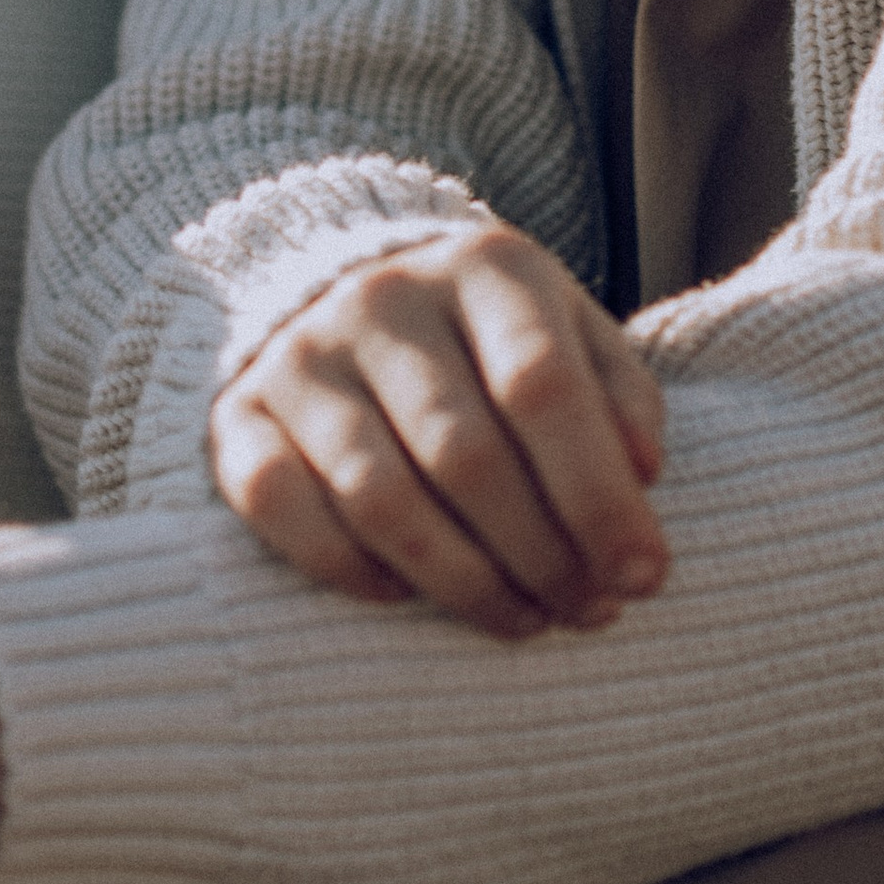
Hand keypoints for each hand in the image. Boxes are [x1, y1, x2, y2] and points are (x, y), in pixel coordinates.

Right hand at [209, 218, 666, 639]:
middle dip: (543, 556)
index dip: (599, 496)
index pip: (542, 386)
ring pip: (382, 499)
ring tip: (523, 617)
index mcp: (484, 265)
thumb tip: (642, 472)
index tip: (644, 576)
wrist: (343, 283)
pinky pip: (285, 511)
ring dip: (465, 583)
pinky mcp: (239, 411)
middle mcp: (384, 295)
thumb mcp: (571, 334)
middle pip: (467, 455)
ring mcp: (302, 353)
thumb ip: (618, 396)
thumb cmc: (489, 338)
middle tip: (587, 611)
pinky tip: (408, 595)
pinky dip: (352, 571)